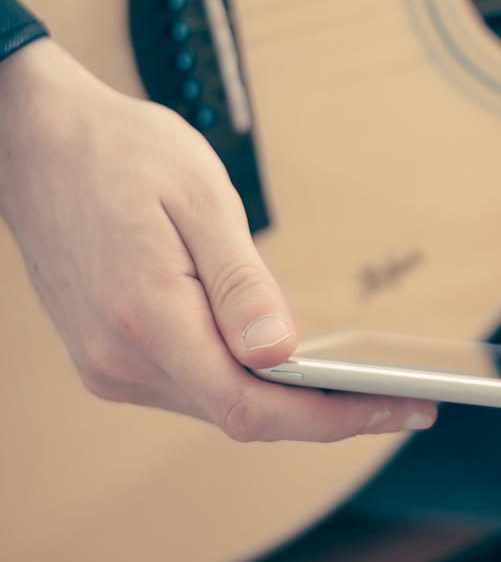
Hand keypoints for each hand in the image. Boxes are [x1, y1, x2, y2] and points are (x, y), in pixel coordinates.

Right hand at [0, 39, 435, 441]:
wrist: (35, 142)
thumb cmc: (120, 153)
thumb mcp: (199, 194)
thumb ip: (241, 281)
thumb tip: (283, 353)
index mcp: (147, 317)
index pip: (251, 406)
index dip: (331, 419)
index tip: (396, 409)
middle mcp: (120, 358)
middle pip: (240, 416)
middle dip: (324, 414)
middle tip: (401, 402)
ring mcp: (107, 364)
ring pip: (215, 404)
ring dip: (284, 400)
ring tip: (359, 384)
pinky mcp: (105, 357)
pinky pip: (190, 385)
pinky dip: (242, 380)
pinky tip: (285, 362)